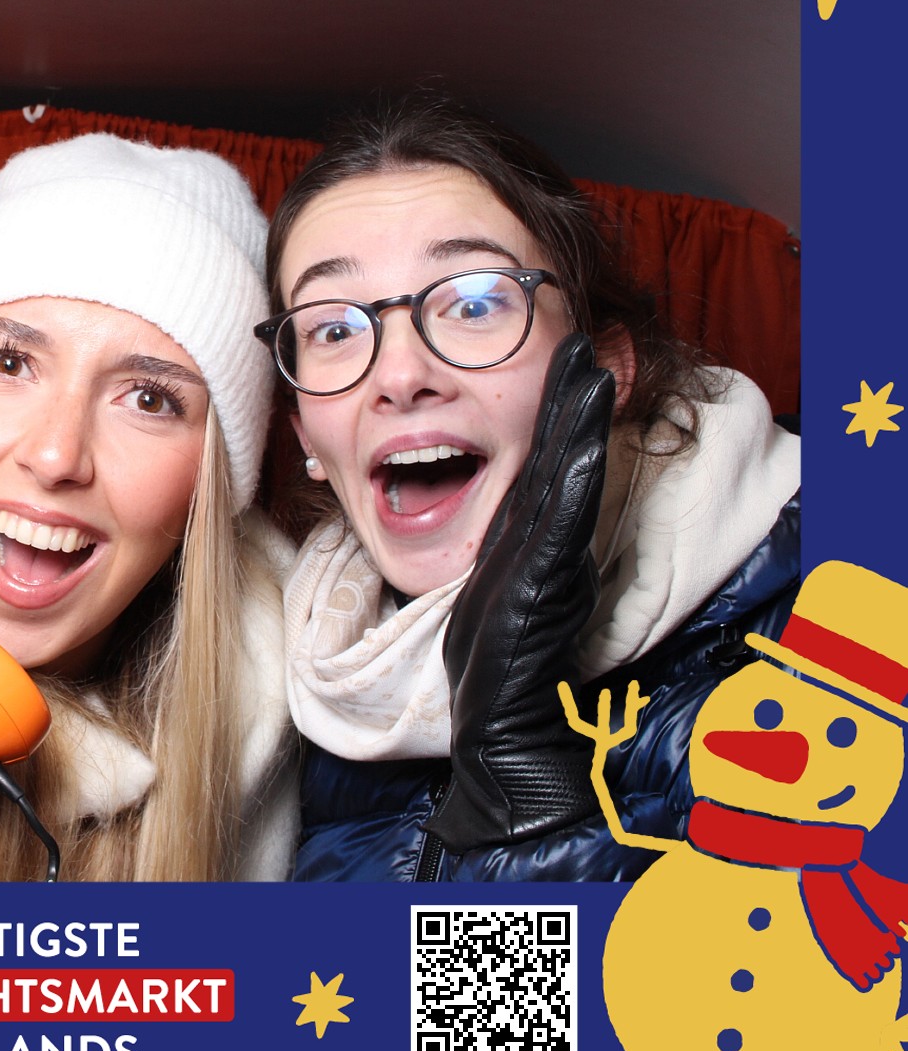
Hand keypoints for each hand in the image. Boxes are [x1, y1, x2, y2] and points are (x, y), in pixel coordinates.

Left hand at [423, 333, 613, 852]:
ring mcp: (552, 550)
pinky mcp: (551, 569)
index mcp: (527, 533)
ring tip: (589, 364)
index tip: (557, 365)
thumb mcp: (482, 578)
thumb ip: (486, 541)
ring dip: (580, 417)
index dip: (551, 414)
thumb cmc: (490, 648)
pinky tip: (581, 432)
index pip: (538, 460)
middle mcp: (547, 535)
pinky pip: (565, 508)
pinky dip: (576, 465)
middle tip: (579, 343)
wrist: (504, 707)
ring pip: (568, 470)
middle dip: (572, 399)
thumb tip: (461, 508)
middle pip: (559, 453)